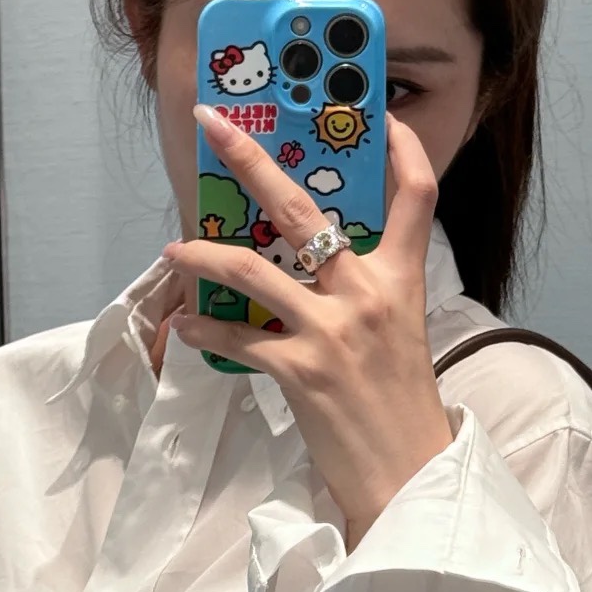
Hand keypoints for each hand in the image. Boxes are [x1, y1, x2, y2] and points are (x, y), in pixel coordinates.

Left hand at [165, 107, 454, 546]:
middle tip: (212, 126)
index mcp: (401, 282)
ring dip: (203, 252)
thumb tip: (318, 259)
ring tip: (175, 248)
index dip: (403, 147)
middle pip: (304, 208)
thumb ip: (367, 290)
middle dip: (250, 160)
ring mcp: (333, 331)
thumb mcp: (400, 333)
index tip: (379, 115)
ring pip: (252, 268)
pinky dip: (204, 328)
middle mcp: (368, 296)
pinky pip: (237, 337)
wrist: (409, 477)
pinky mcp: (301, 372)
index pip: (416, 195)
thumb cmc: (400, 407)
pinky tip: (185, 325)